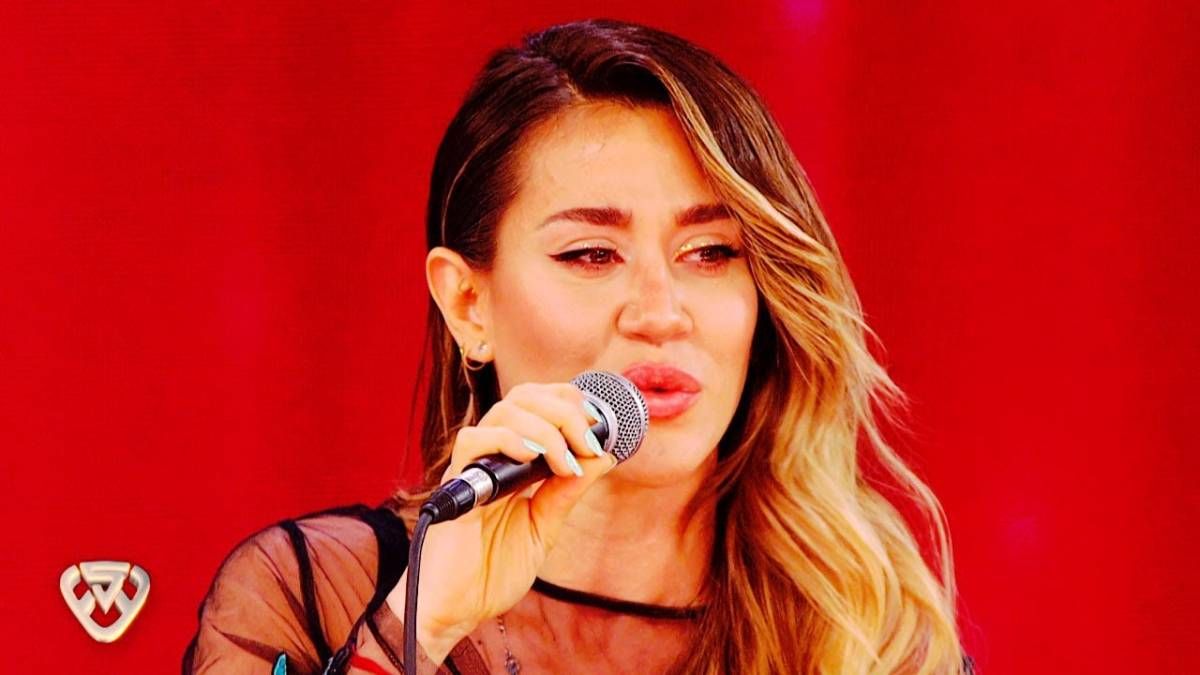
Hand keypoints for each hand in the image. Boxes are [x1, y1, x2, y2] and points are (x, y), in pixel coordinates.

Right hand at [385, 382, 616, 662]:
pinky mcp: (455, 485)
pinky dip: (507, 440)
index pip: (538, 403)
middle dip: (565, 410)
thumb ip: (568, 491)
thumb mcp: (544, 527)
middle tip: (588, 441)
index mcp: (512, 461)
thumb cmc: (493, 570)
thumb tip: (604, 456)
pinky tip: (532, 458)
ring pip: (504, 411)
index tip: (598, 423)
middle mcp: (492, 456)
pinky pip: (473, 441)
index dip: (569, 401)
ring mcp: (472, 467)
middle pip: (524, 397)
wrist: (457, 609)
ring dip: (546, 427)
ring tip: (565, 460)